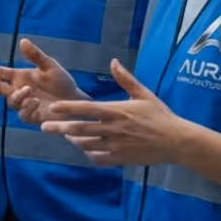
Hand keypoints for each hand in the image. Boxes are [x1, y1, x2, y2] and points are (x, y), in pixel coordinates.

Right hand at [0, 38, 85, 124]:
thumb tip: (22, 41)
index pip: (0, 72)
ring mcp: (24, 105)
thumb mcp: (51, 66)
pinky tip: (35, 102)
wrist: (76, 101)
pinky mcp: (31, 117)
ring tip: (29, 90)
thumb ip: (36, 56)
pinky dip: (26, 107)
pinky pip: (22, 114)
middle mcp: (19, 90)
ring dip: (17, 95)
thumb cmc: (62, 83)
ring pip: (10, 101)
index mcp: (20, 77)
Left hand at [40, 60, 187, 166]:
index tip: (52, 107)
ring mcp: (116, 145)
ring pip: (86, 144)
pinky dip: (89, 155)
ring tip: (65, 137)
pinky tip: (85, 150)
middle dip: (59, 128)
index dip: (67, 108)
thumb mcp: (143, 94)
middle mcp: (113, 128)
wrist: (177, 141)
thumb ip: (125, 79)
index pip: (86, 108)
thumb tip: (113, 61)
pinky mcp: (121, 158)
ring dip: (73, 141)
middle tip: (43, 126)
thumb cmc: (160, 115)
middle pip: (80, 128)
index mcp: (116, 111)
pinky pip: (99, 159)